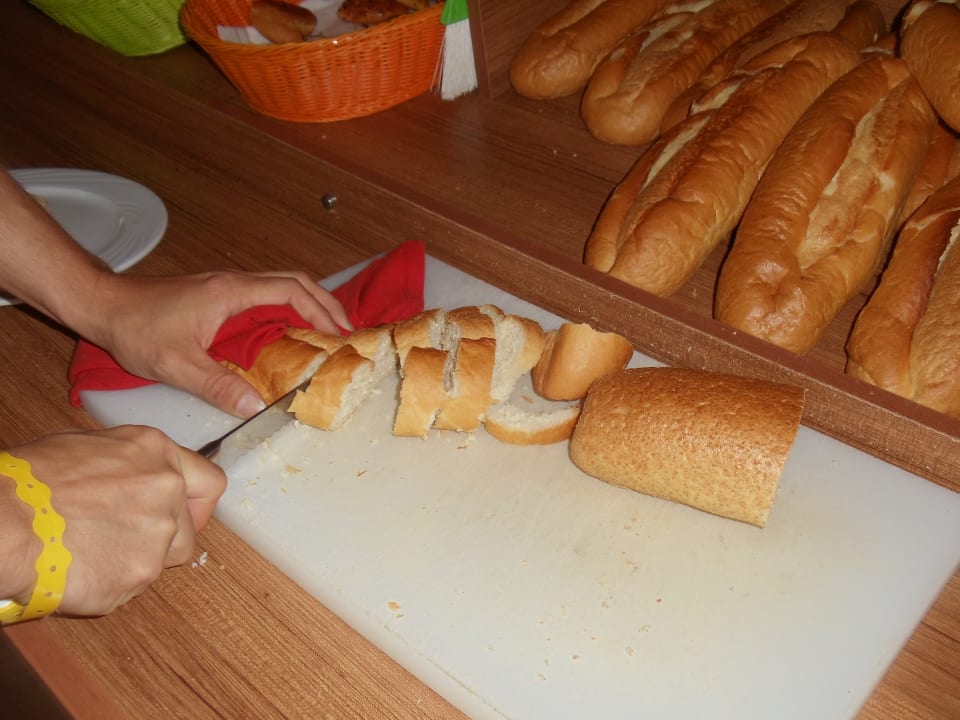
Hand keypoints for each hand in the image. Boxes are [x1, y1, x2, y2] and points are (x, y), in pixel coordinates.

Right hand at [2, 426, 225, 616]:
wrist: (4, 521)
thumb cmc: (29, 481)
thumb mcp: (87, 447)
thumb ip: (128, 465)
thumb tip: (132, 480)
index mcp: (156, 452)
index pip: (209, 482)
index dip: (198, 505)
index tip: (183, 515)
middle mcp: (168, 488)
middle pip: (188, 528)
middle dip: (163, 539)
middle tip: (123, 542)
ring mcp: (159, 532)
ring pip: (166, 559)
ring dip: (138, 561)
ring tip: (95, 553)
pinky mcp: (141, 572)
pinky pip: (136, 586)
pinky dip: (113, 584)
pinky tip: (82, 570)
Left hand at [76, 270, 351, 416]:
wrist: (104, 305)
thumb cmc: (136, 329)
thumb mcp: (177, 364)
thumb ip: (218, 386)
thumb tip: (256, 406)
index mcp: (231, 293)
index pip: (290, 291)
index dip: (320, 310)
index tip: (340, 334)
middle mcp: (234, 284)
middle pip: (295, 282)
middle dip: (325, 304)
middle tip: (347, 332)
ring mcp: (227, 287)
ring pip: (282, 286)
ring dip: (309, 304)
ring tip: (329, 331)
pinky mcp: (219, 296)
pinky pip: (266, 297)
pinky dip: (289, 309)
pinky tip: (292, 332)